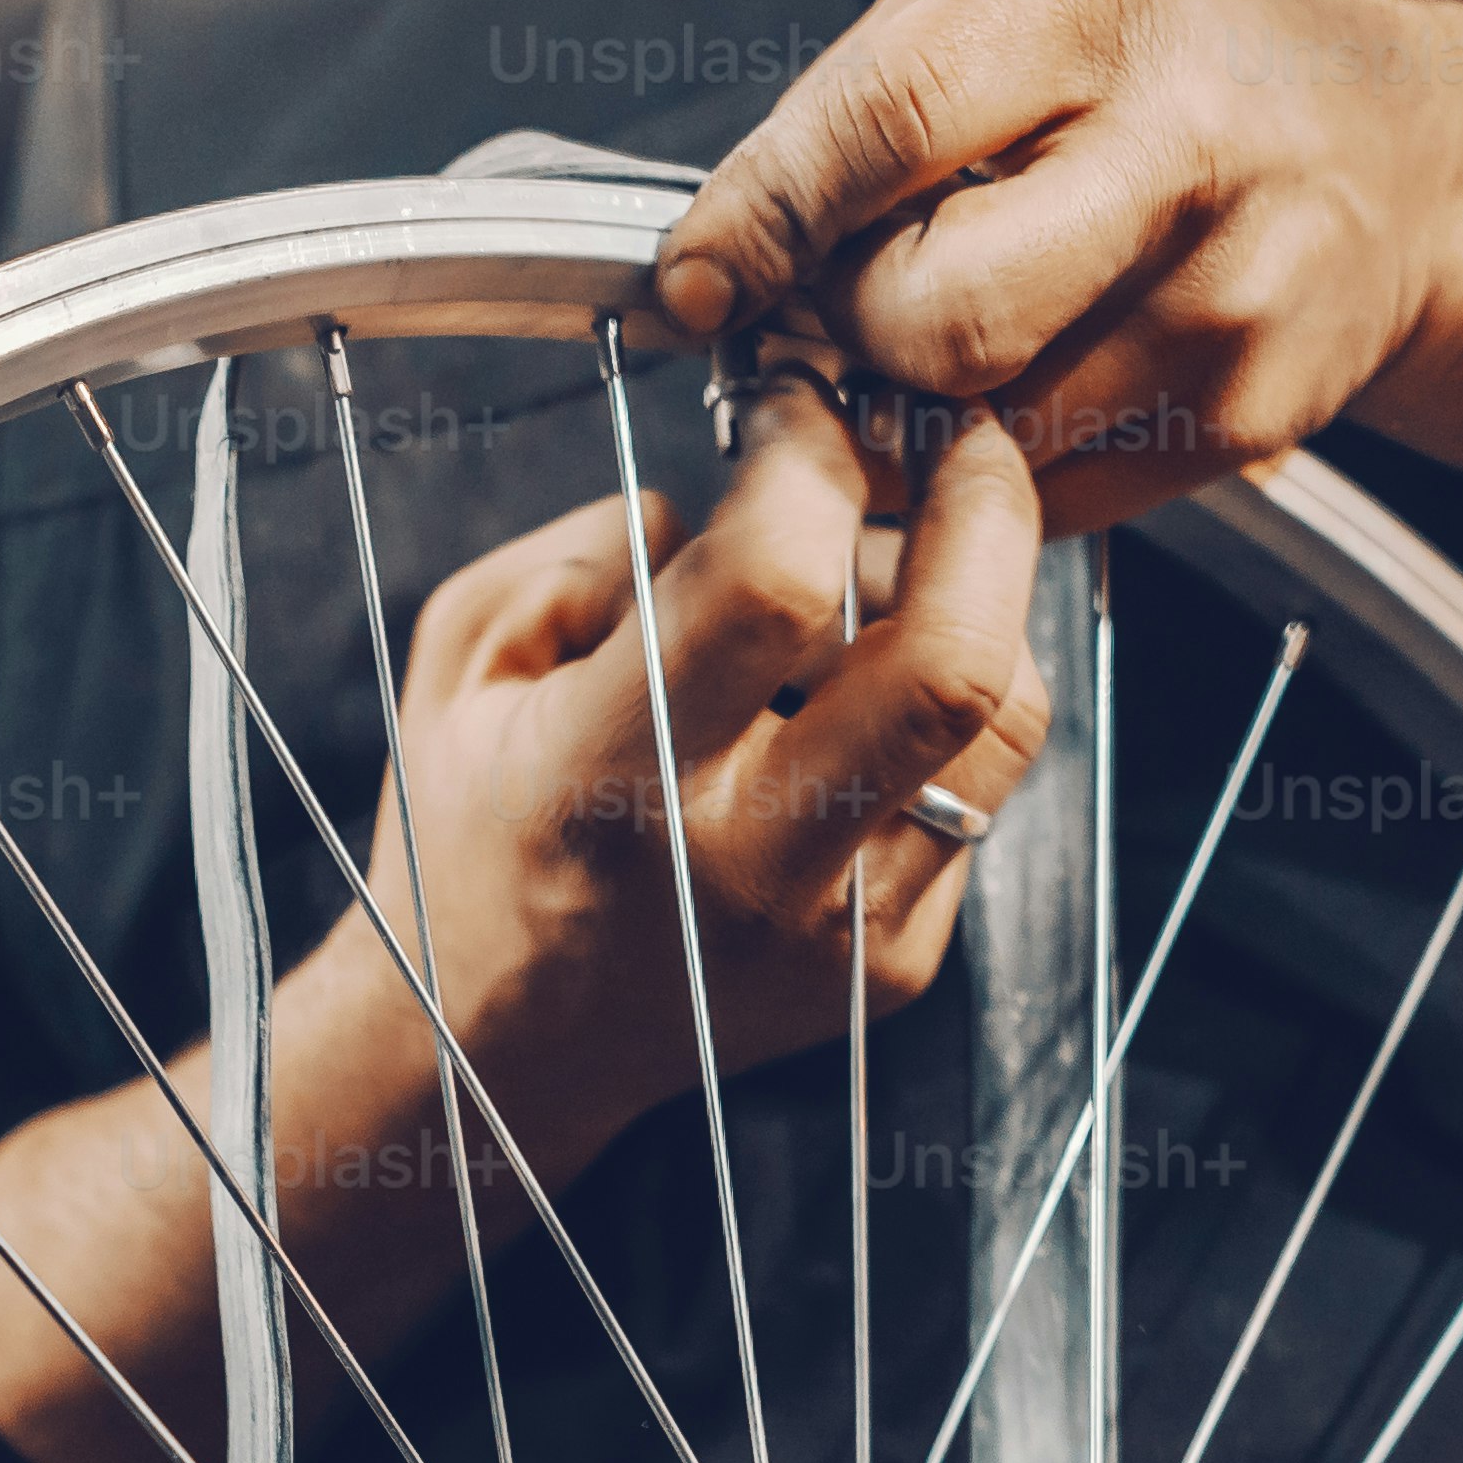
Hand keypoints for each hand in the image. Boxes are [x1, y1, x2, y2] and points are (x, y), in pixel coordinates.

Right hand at [0, 384, 1052, 1462]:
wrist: (494, 1056)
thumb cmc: (474, 825)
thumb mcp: (465, 662)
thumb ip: (586, 549)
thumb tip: (732, 490)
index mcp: (604, 775)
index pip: (774, 580)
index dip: (817, 455)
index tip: (803, 406)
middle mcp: (735, 866)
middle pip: (948, 660)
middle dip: (983, 506)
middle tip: (964, 435)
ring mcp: (831, 933)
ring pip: (997, 723)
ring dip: (984, 608)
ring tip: (911, 565)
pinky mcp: (890, 971)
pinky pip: (978, 795)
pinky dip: (951, 711)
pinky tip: (873, 691)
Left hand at [646, 0, 1462, 659]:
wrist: (1399, 158)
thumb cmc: (1159, 72)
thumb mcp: (1012, 11)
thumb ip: (858, 111)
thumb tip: (716, 265)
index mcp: (1094, 3)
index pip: (882, 125)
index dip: (764, 223)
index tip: (697, 282)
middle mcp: (1186, 141)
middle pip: (931, 314)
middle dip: (852, 338)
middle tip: (843, 320)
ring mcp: (1236, 292)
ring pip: (982, 433)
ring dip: (915, 422)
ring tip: (943, 352)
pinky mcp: (1254, 419)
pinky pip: (1048, 496)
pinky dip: (997, 472)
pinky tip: (1037, 389)